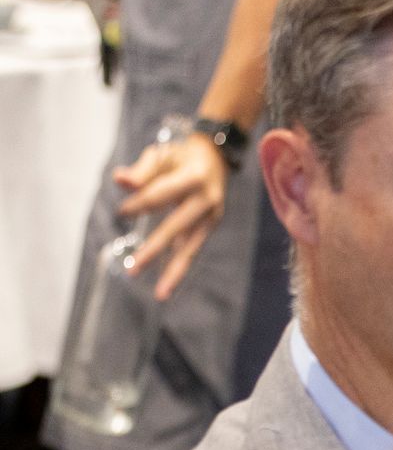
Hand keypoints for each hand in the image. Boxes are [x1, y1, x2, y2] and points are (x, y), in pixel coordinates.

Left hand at [115, 132, 230, 299]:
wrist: (216, 157)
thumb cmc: (181, 155)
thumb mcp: (161, 156)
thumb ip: (141, 171)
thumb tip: (120, 181)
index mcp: (194, 177)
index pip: (161, 195)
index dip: (140, 204)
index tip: (122, 212)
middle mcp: (207, 200)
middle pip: (177, 228)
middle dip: (154, 250)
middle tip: (133, 269)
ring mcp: (212, 215)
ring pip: (190, 247)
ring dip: (174, 271)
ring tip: (161, 294)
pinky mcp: (211, 225)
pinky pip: (192, 247)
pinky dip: (180, 264)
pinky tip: (167, 283)